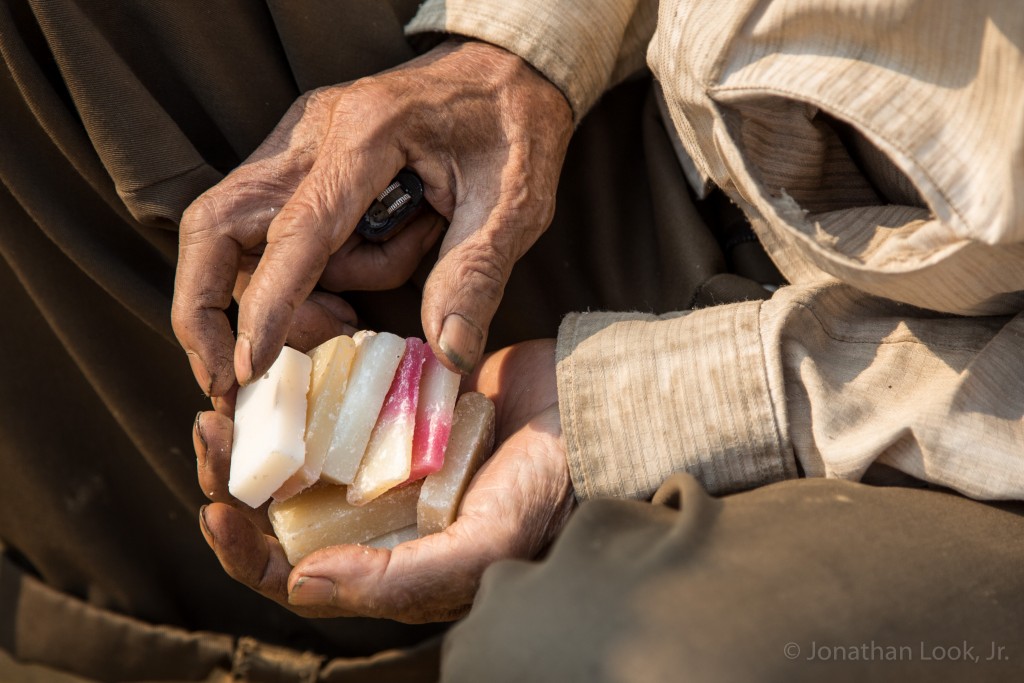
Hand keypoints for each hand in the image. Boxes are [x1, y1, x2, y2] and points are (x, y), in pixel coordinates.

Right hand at [172, 40, 573, 395]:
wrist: (505, 71)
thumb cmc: (514, 129)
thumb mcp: (515, 204)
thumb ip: (475, 274)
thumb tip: (450, 353)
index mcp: (367, 134)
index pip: (296, 230)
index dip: (268, 304)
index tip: (244, 369)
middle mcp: (313, 135)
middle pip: (217, 223)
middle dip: (205, 305)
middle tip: (231, 376)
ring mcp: (299, 148)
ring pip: (243, 239)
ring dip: (286, 296)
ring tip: (353, 315)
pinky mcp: (302, 167)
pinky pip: (274, 237)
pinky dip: (303, 279)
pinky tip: (354, 288)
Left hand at [193, 339, 573, 621]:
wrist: (593, 411)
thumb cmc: (549, 489)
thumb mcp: (483, 547)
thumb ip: (399, 580)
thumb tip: (301, 582)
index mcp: (389, 561)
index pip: (294, 574)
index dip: (246, 552)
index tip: (214, 508)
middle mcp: (376, 515)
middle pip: (280, 507)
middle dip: (233, 476)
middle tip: (211, 428)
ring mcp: (384, 459)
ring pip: (299, 451)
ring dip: (259, 428)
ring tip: (233, 394)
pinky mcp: (395, 408)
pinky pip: (335, 401)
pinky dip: (303, 389)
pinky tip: (281, 367)